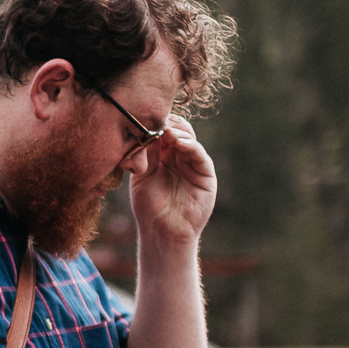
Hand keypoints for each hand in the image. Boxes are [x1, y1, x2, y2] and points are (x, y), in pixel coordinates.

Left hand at [128, 113, 215, 247]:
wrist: (161, 232)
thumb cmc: (148, 206)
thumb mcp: (142, 174)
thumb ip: (146, 152)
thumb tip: (146, 126)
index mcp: (164, 156)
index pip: (163, 131)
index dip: (156, 123)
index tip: (146, 116)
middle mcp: (180, 157)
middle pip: (178, 130)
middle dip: (168, 124)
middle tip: (157, 121)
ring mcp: (194, 165)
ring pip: (189, 139)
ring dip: (178, 132)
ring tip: (166, 131)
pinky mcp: (206, 175)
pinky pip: (199, 154)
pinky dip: (189, 145)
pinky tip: (177, 142)